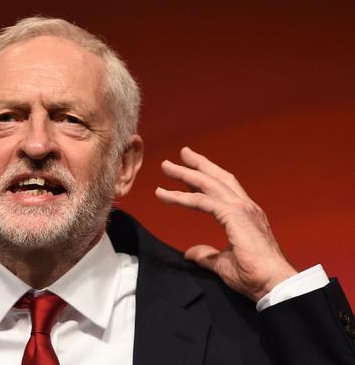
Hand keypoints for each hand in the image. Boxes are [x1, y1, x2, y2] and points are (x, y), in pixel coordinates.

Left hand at [155, 147, 296, 301]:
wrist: (273, 284)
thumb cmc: (255, 277)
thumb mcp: (223, 263)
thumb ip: (206, 255)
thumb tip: (190, 252)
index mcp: (246, 215)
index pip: (223, 189)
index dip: (205, 178)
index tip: (189, 171)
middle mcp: (246, 207)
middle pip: (218, 178)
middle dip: (197, 165)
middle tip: (180, 154)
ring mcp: (242, 209)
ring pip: (208, 184)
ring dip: (185, 174)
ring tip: (166, 166)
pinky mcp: (234, 216)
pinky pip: (202, 201)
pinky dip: (182, 197)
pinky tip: (165, 195)